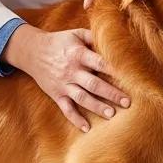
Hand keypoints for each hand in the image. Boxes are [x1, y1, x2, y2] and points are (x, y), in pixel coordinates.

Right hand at [1, 24, 130, 132]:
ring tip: (111, 114)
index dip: (114, 70)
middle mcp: (71, 70)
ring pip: (82, 98)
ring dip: (97, 106)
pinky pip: (66, 109)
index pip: (99, 63)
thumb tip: (113, 40)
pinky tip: (86, 129)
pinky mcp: (56, 94)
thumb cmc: (59, 41)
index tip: (130, 77)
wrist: (32, 51)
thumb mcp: (75, 34)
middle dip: (111, 93)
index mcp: (78, 54)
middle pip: (93, 84)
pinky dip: (75, 119)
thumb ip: (93, 37)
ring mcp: (63, 84)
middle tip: (127, 102)